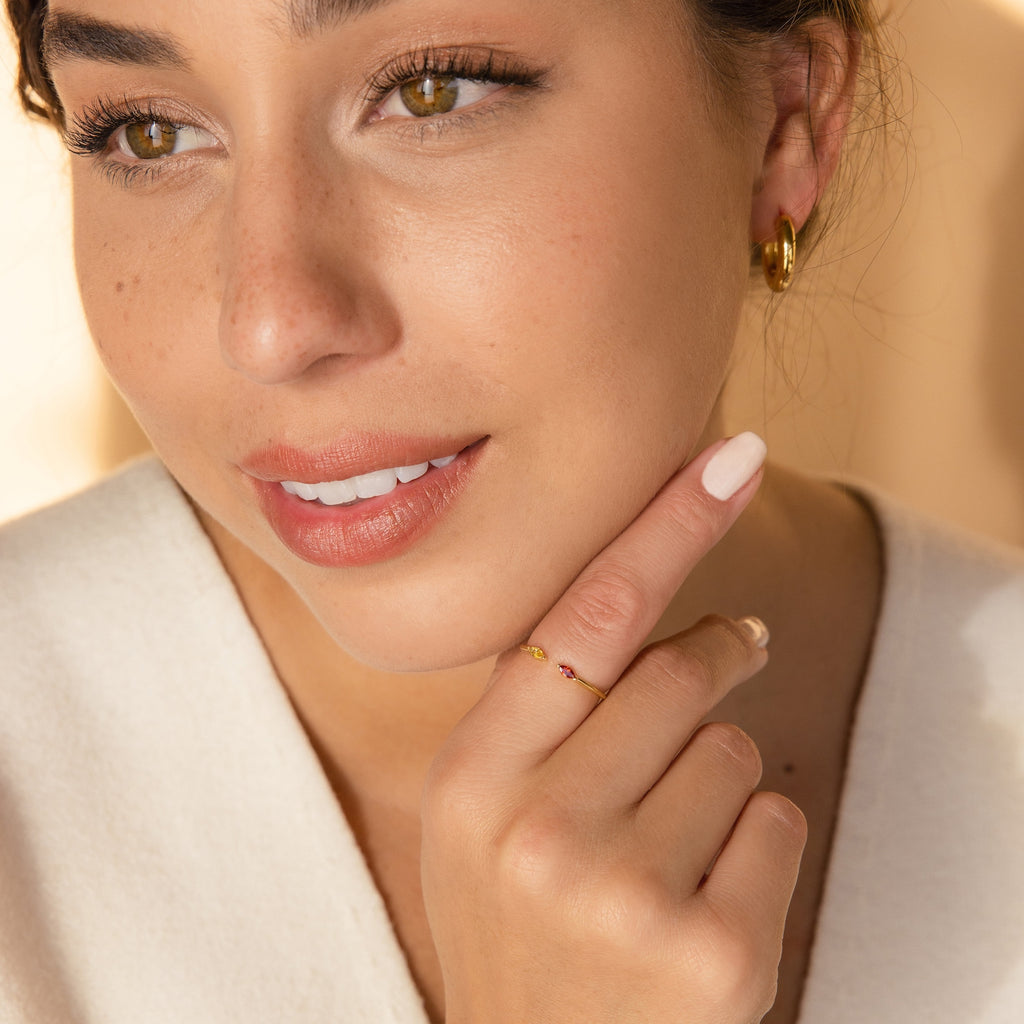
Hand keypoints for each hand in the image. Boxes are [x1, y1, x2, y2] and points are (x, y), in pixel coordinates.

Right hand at [421, 435, 805, 1023]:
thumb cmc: (520, 927)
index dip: (664, 529)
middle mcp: (539, 830)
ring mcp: (624, 897)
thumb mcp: (483, 818)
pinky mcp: (711, 957)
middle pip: (676, 671)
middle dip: (713, 660)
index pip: (585, 618)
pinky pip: (780, 824)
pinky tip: (704, 902)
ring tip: (668, 846)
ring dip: (720, 779)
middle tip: (726, 660)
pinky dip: (760, 846)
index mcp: (472, 780)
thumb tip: (664, 615)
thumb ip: (544, 715)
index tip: (730, 463)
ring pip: (735, 749)